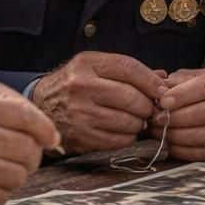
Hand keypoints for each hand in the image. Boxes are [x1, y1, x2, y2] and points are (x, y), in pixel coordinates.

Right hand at [31, 52, 164, 154]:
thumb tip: (164, 79)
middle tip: (149, 108)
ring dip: (139, 123)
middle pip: (132, 98)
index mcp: (87, 64)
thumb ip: (128, 71)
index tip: (162, 90)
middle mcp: (81, 87)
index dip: (152, 81)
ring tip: (135, 119)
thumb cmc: (74, 85)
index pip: (130, 68)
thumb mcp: (95, 67)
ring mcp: (80, 113)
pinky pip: (118, 140)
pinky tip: (122, 130)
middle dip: (148, 105)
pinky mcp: (80, 136)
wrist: (40, 107)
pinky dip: (127, 137)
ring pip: (128, 122)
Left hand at [156, 67, 204, 161]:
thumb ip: (177, 81)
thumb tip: (157, 92)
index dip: (182, 95)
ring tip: (160, 132)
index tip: (163, 102)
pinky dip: (184, 151)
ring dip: (178, 136)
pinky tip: (170, 145)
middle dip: (177, 118)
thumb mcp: (195, 76)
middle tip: (157, 120)